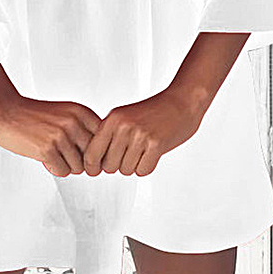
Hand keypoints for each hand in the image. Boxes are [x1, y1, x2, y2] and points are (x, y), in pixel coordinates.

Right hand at [0, 95, 103, 176]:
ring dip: (67, 166)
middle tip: (69, 158)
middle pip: (94, 157)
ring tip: (55, 155)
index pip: (104, 141)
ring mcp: (61, 136)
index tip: (86, 155)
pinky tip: (46, 158)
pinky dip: (55, 169)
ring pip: (79, 167)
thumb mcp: (66, 113)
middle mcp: (73, 123)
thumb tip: (102, 157)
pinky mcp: (47, 149)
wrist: (7, 110)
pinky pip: (63, 171)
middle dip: (83, 162)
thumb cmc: (35, 115)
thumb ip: (84, 129)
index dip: (96, 152)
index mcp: (81, 112)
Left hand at [82, 88, 207, 176]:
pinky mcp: (156, 145)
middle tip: (130, 153)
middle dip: (118, 164)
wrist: (181, 102)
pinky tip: (152, 152)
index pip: (91, 153)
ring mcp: (139, 136)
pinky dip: (147, 165)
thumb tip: (94, 163)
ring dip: (134, 165)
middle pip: (109, 166)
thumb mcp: (124, 116)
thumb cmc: (153, 111)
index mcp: (112, 119)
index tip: (94, 171)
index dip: (92, 166)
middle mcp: (124, 127)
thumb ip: (108, 134)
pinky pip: (143, 171)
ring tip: (143, 149)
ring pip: (126, 170)